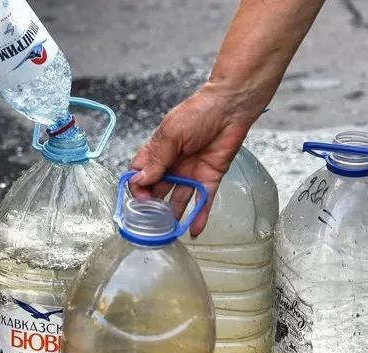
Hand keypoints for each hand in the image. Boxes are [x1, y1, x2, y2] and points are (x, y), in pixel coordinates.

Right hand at [128, 84, 259, 236]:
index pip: (140, 173)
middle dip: (153, 204)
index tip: (138, 197)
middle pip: (158, 188)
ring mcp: (191, 172)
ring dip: (173, 214)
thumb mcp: (171, 134)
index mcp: (159, 150)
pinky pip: (203, 200)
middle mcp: (173, 163)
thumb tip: (140, 180)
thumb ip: (156, 159)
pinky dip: (199, 216)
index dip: (137, 186)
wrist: (231, 106)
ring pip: (179, 198)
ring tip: (169, 230)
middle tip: (151, 218)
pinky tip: (194, 231)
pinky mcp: (210, 177)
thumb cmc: (198, 112)